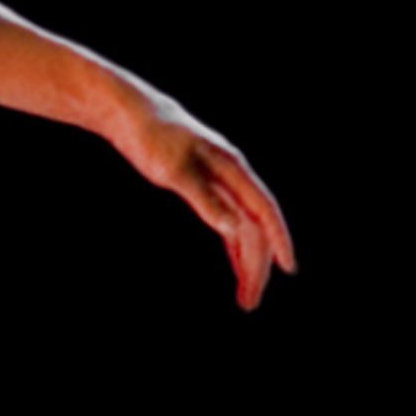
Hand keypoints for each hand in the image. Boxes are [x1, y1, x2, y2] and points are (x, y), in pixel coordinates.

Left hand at [123, 101, 295, 309]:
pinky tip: (234, 261)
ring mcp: (218, 180)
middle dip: (256, 265)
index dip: (278, 239)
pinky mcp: (202, 184)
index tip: (288, 268)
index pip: (264, 209)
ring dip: (244, 260)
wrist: (128, 113)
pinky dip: (232, 244)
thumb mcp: (173, 170)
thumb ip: (204, 199)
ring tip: (244, 294)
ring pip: (241, 227)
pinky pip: (226, 221)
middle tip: (249, 302)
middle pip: (254, 227)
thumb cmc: (150, 136)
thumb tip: (232, 228)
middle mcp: (231, 174)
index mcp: (231, 167)